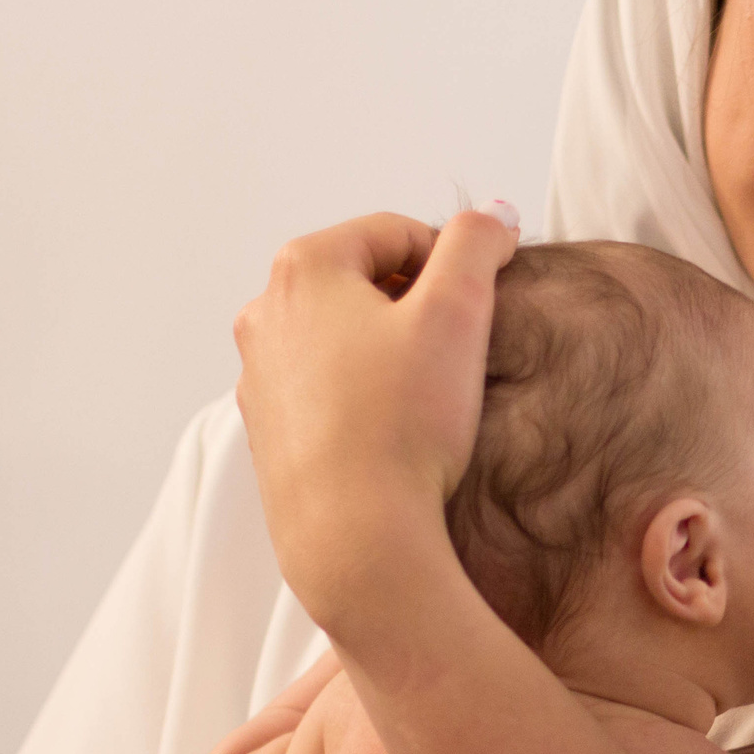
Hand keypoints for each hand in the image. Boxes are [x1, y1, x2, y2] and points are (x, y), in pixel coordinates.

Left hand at [231, 206, 520, 651]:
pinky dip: (363, 397)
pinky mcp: (268, 431)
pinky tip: (396, 432)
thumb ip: (478, 244)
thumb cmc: (404, 424)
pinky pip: (326, 391)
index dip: (454, 260)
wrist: (356, 537)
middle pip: (363, 282)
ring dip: (389, 350)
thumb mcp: (458, 312)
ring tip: (430, 396)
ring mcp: (259, 375)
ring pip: (343, 337)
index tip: (487, 302)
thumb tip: (494, 217)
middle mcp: (265, 314)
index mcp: (303, 268)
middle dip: (416, 305)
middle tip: (462, 350)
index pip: (396, 232)